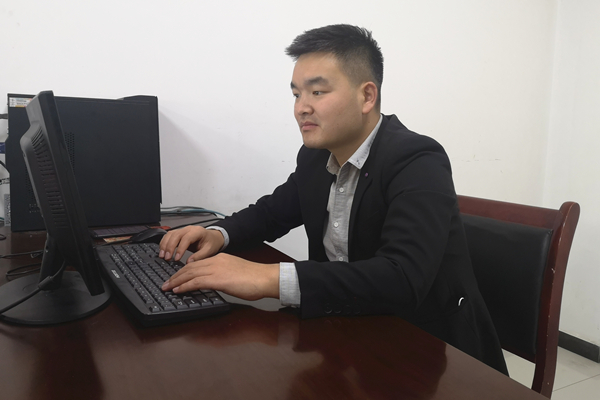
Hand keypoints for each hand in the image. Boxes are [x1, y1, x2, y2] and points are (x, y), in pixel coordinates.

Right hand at [158, 226, 223, 261]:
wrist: (213, 238)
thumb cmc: (211, 243)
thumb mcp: (209, 250)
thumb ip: (199, 256)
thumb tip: (188, 263)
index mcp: (197, 232)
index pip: (186, 238)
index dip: (180, 248)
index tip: (176, 259)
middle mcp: (189, 229)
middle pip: (176, 235)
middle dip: (170, 247)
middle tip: (167, 258)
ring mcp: (182, 230)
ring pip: (170, 234)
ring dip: (164, 245)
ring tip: (162, 256)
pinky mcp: (178, 233)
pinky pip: (168, 236)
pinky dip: (164, 243)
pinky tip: (162, 251)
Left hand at [161, 253, 279, 300]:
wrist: (264, 278)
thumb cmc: (254, 279)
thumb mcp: (235, 274)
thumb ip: (223, 276)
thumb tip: (215, 284)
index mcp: (220, 259)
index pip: (196, 263)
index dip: (183, 271)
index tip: (176, 278)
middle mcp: (215, 261)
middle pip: (189, 267)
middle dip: (175, 276)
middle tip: (166, 283)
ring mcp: (216, 269)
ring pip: (189, 273)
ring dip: (175, 281)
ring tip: (167, 287)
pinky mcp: (217, 279)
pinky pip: (195, 281)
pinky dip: (184, 286)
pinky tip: (177, 290)